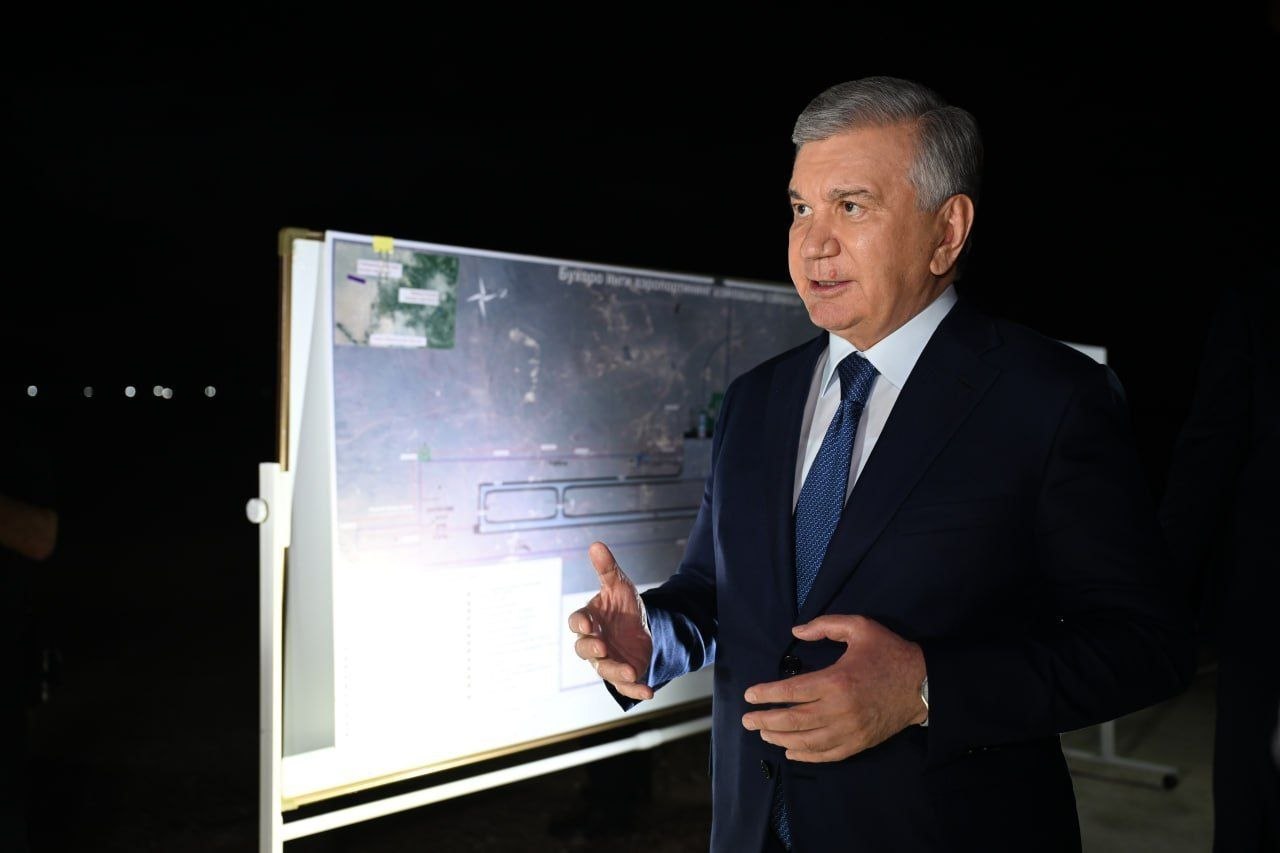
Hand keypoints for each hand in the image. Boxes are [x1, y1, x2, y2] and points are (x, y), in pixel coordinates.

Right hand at [568, 542, 654, 700]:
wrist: (642, 628)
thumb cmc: (623, 607)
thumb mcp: (620, 586)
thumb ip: (607, 569)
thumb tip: (597, 545)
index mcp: (589, 620)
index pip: (577, 622)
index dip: (580, 624)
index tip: (587, 624)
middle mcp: (594, 642)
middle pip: (583, 649)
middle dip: (592, 649)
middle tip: (603, 647)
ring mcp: (607, 660)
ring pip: (604, 669)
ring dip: (615, 671)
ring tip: (631, 670)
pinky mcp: (623, 674)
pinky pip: (625, 686)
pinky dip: (636, 690)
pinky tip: (649, 691)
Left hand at [741, 615, 925, 761]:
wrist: (923, 683)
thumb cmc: (889, 652)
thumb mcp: (860, 627)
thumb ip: (825, 625)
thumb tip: (797, 631)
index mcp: (836, 680)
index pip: (791, 691)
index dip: (767, 694)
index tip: (750, 695)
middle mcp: (839, 709)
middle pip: (793, 720)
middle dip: (765, 720)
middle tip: (747, 720)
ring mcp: (849, 730)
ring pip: (806, 741)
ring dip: (780, 738)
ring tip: (764, 732)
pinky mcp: (859, 743)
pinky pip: (826, 755)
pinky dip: (805, 756)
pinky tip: (790, 751)